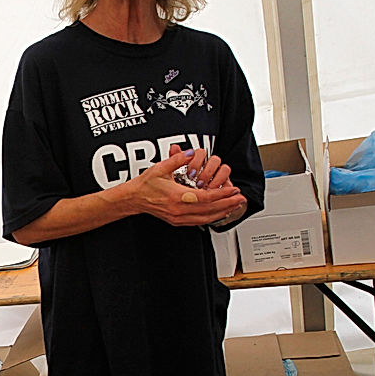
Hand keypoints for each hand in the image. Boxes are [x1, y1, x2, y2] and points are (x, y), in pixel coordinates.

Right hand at [128, 148, 246, 226]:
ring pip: (206, 218)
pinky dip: (212, 218)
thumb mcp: (161, 168)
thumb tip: (191, 153)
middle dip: (228, 204)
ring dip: (222, 212)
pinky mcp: (178, 221)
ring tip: (234, 206)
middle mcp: (179, 210)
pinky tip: (219, 213)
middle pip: (210, 210)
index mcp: (177, 196)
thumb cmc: (146, 185)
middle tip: (240, 198)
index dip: (222, 194)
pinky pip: (199, 222)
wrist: (134, 198)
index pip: (206, 197)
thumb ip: (178, 159)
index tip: (233, 189)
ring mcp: (178, 218)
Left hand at [170, 144, 232, 189]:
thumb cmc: (182, 184)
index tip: (190, 173)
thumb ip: (175, 160)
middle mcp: (211, 166)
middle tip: (198, 183)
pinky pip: (230, 184)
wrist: (187, 200)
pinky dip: (225, 189)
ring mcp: (220, 175)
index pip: (202, 153)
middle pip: (215, 160)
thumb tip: (174, 147)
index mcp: (199, 160)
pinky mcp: (226, 186)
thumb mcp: (175, 173)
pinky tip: (216, 195)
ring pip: (225, 169)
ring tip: (207, 189)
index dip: (196, 162)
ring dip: (217, 179)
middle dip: (207, 172)